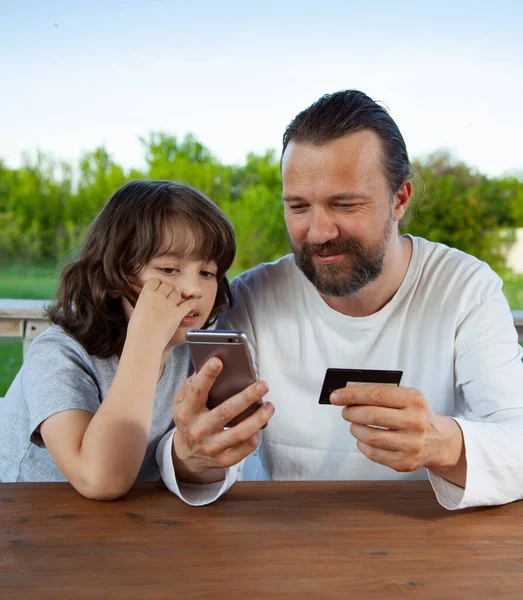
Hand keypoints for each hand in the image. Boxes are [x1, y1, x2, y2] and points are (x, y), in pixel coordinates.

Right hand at [125, 278, 195, 348]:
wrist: (144, 343)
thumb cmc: (136, 331)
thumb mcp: (130, 313)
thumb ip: (128, 303)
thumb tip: (121, 296)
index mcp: (146, 294)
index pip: (155, 280)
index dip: (158, 284)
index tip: (159, 289)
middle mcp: (158, 297)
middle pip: (168, 285)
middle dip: (169, 290)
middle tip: (168, 298)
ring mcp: (169, 304)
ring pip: (178, 293)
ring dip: (178, 297)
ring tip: (176, 303)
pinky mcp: (178, 313)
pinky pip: (188, 303)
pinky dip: (191, 303)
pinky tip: (191, 303)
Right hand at [172, 358, 273, 480]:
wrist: (186, 454)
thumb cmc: (189, 419)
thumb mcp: (181, 402)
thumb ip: (191, 385)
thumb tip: (208, 367)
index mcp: (187, 412)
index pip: (197, 392)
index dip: (207, 376)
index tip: (218, 360)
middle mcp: (199, 430)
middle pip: (225, 412)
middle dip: (246, 397)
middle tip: (263, 385)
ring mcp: (211, 447)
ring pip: (239, 434)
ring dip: (258, 419)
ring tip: (270, 406)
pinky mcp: (223, 460)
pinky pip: (244, 450)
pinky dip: (255, 438)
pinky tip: (262, 425)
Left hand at [330, 385, 463, 474]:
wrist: (439, 441)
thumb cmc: (414, 414)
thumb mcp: (406, 397)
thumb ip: (380, 394)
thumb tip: (347, 394)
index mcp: (414, 400)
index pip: (377, 394)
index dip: (352, 395)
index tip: (335, 396)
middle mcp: (415, 422)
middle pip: (372, 416)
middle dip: (351, 412)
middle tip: (345, 411)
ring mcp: (411, 444)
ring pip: (370, 436)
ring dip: (355, 429)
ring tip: (354, 424)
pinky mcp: (405, 462)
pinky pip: (373, 453)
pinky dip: (362, 444)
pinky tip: (364, 438)